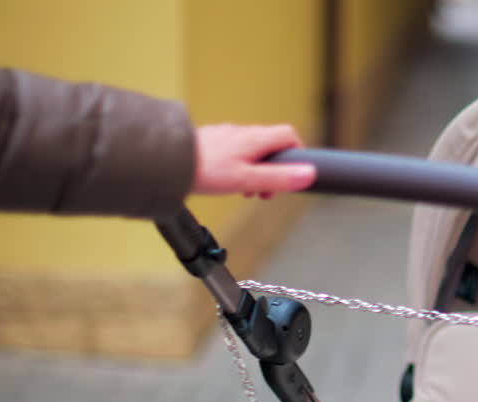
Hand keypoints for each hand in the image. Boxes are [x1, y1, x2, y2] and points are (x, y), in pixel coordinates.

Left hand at [192, 124, 315, 198]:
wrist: (167, 163)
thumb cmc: (204, 170)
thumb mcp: (248, 179)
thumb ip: (279, 178)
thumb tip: (309, 174)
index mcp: (255, 138)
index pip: (289, 135)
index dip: (298, 153)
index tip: (295, 174)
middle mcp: (241, 132)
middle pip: (271, 145)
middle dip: (274, 170)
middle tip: (266, 192)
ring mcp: (225, 135)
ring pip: (252, 150)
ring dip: (256, 171)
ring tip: (246, 191)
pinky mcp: (211, 142)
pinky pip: (234, 152)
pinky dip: (239, 167)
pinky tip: (226, 182)